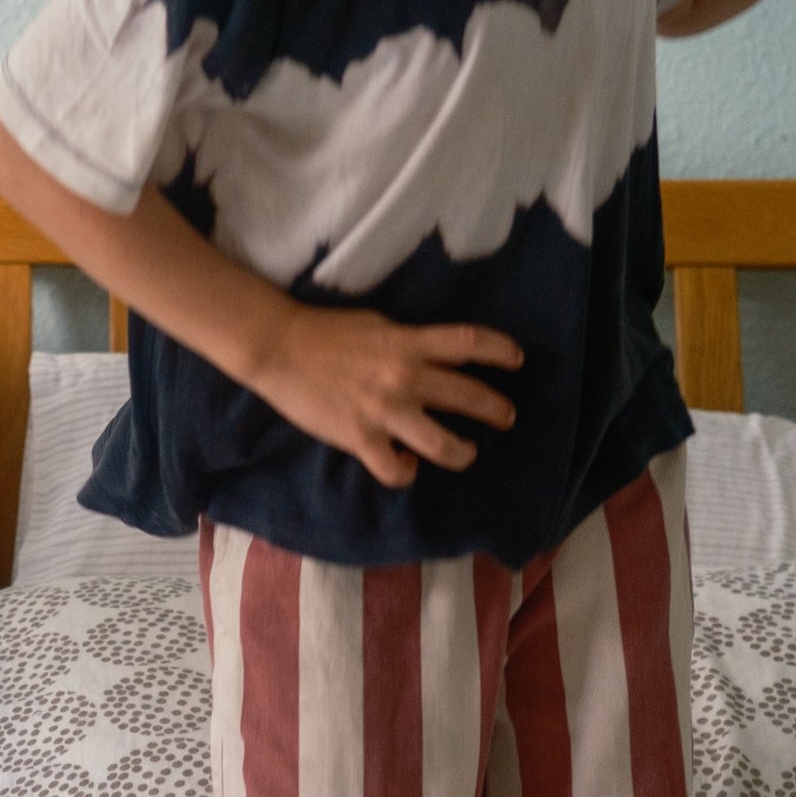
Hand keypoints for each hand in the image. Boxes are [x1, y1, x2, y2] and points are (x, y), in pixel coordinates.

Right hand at [242, 304, 521, 489]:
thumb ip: (409, 342)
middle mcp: (404, 378)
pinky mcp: (360, 438)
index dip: (500, 351)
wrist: (278, 348)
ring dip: (462, 452)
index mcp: (408, 343)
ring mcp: (384, 412)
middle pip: (468, 396)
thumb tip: (434, 356)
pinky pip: (396, 469)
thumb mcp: (378, 325)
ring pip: (442, 445)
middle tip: (506, 416)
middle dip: (495, 409)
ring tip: (466, 452)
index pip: (469, 343)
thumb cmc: (326, 331)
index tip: (517, 360)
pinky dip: (406, 471)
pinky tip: (406, 463)